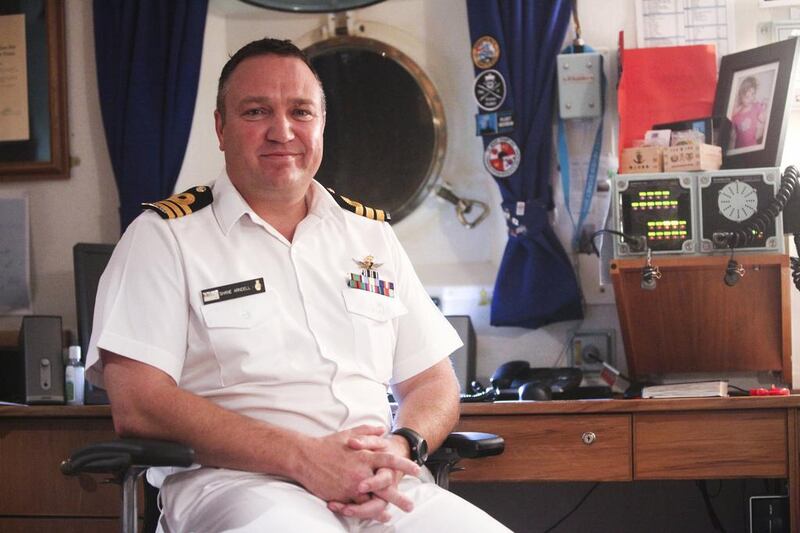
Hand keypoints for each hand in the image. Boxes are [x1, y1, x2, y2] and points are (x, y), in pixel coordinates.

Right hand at [294, 425, 419, 505]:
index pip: (389, 460)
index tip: (416, 470)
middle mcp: (360, 471)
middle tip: (410, 505)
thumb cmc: (328, 445)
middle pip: (384, 485)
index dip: (404, 465)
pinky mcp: (341, 495)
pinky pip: (355, 506)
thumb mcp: (349, 434)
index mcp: (364, 455)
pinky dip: (364, 512)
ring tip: (390, 516)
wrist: (305, 457)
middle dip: (399, 496)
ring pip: (370, 500)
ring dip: (382, 509)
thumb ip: (368, 432)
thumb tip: (383, 430)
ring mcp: (351, 485)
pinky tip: (370, 516)